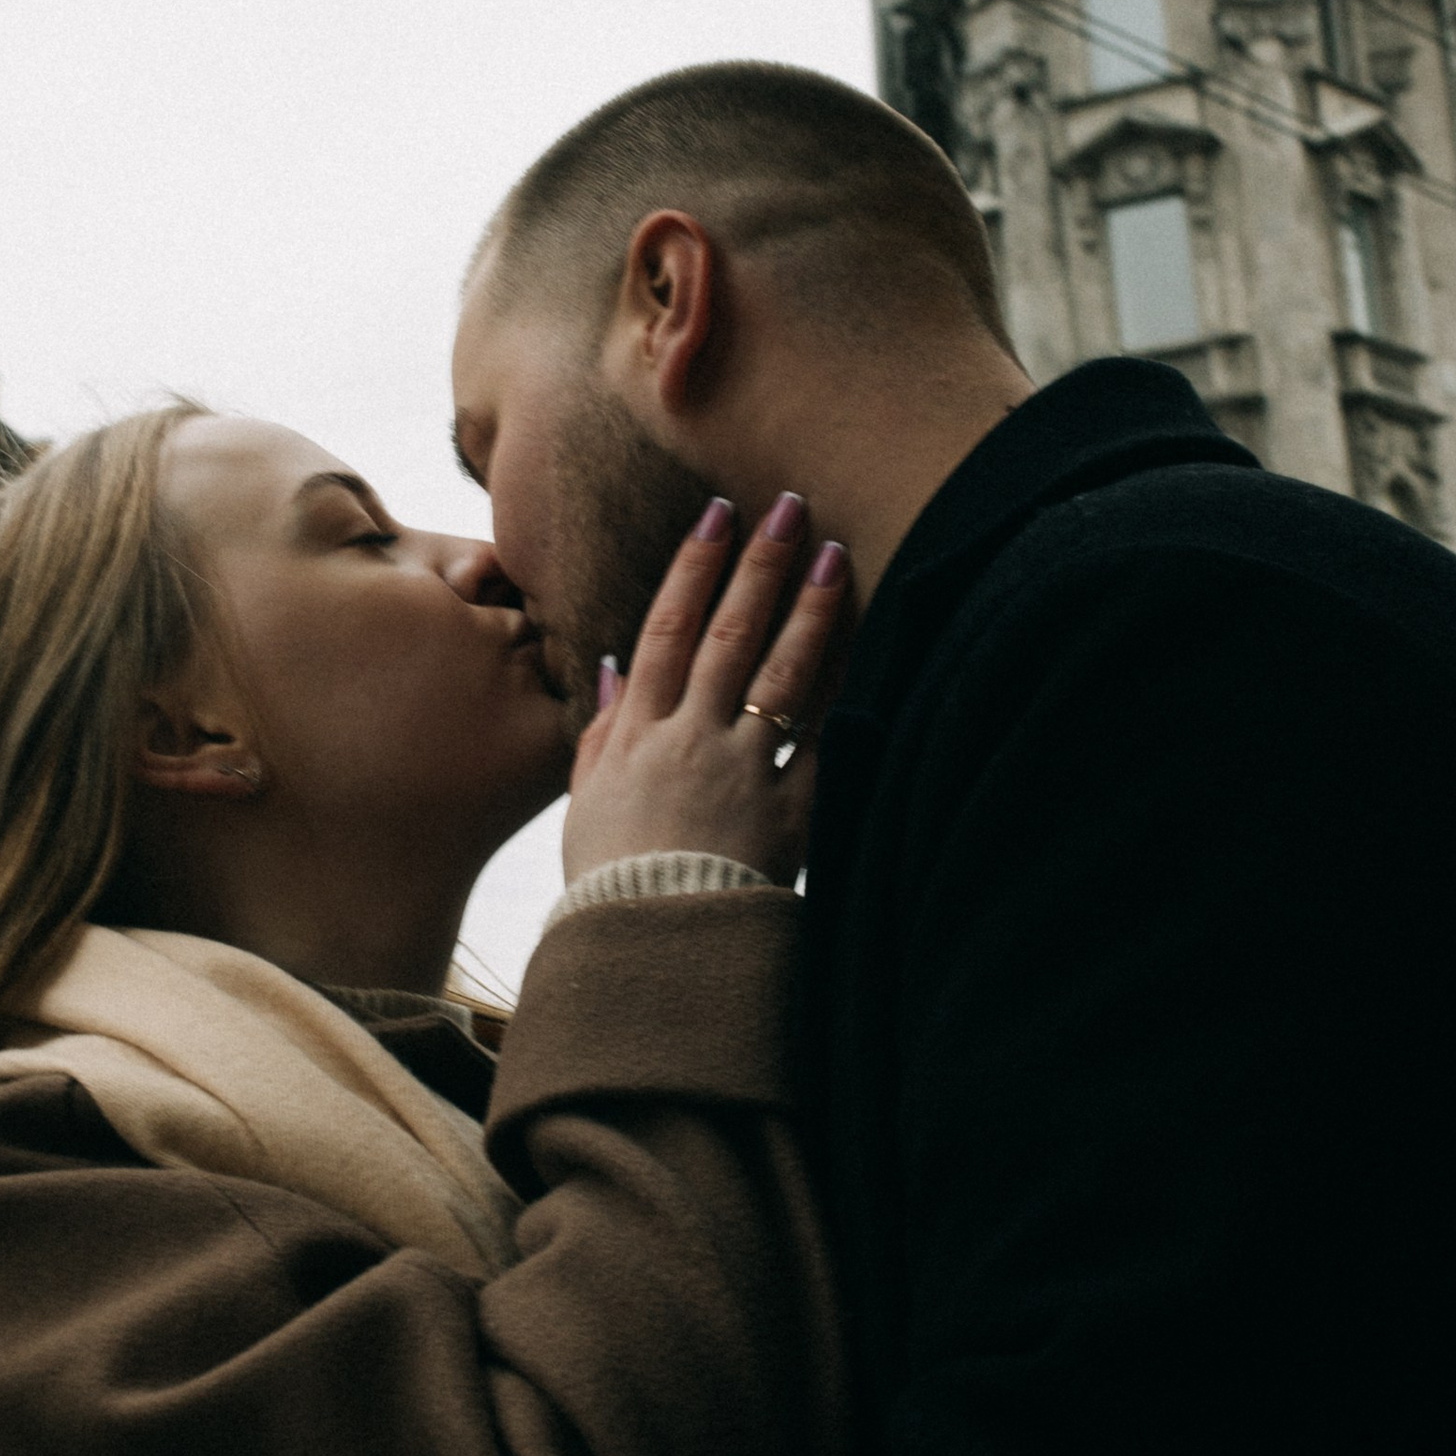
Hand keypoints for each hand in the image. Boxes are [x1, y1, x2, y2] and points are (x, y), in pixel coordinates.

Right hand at [561, 493, 847, 886]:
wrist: (650, 949)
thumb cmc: (613, 882)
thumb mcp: (588, 803)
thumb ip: (601, 734)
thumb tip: (612, 666)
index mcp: (638, 734)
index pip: (667, 629)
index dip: (694, 567)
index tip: (719, 515)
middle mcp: (691, 739)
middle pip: (728, 634)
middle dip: (760, 564)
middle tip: (789, 506)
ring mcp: (744, 771)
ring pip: (781, 673)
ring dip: (810, 609)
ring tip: (834, 555)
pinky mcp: (790, 812)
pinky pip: (824, 742)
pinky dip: (844, 696)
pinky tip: (867, 650)